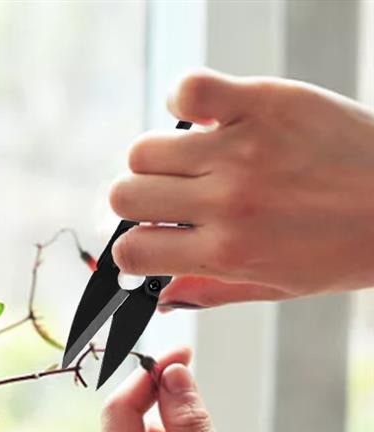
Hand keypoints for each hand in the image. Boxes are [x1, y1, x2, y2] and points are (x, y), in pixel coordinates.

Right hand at [107, 69, 373, 308]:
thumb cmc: (348, 248)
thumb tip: (159, 298)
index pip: (131, 252)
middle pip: (124, 195)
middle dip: (135, 204)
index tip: (148, 240)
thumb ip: (209, 292)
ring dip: (158, 160)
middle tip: (166, 201)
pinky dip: (185, 101)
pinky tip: (205, 118)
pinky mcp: (264, 103)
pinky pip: (188, 91)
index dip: (132, 249)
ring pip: (144, 150)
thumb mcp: (277, 288)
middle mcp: (227, 201)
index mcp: (227, 252)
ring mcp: (242, 149)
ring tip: (192, 161)